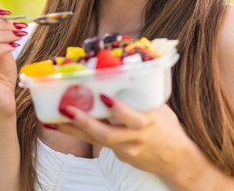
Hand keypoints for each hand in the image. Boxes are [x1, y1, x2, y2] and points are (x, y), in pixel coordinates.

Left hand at [54, 97, 197, 179]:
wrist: (178, 160)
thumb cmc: (168, 128)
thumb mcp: (160, 109)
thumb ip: (142, 96)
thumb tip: (124, 72)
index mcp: (149, 121)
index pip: (133, 116)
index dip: (119, 109)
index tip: (104, 97)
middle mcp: (136, 137)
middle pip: (108, 133)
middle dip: (85, 122)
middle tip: (66, 109)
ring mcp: (128, 148)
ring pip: (98, 140)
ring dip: (75, 130)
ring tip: (55, 120)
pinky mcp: (123, 155)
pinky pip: (101, 144)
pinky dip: (83, 134)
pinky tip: (65, 127)